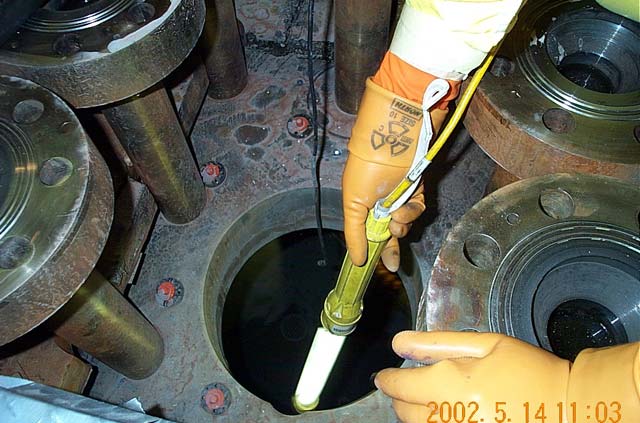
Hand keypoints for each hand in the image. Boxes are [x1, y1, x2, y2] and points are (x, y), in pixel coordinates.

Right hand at [342, 79, 447, 271]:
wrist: (393, 143)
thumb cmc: (367, 171)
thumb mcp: (353, 204)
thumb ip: (354, 234)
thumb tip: (356, 261)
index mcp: (360, 205)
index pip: (366, 233)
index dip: (370, 249)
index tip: (371, 267)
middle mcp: (380, 203)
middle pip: (387, 234)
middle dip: (391, 249)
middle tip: (392, 264)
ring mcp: (399, 198)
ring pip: (404, 224)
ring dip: (401, 225)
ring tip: (396, 217)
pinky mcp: (417, 191)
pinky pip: (417, 211)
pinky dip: (412, 212)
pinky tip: (405, 206)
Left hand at [374, 331, 569, 422]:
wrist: (569, 406)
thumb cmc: (530, 370)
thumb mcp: (487, 344)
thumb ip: (437, 343)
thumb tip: (399, 342)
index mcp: (449, 383)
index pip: (399, 386)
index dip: (387, 380)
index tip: (383, 377)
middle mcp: (448, 415)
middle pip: (404, 411)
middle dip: (399, 397)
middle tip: (405, 387)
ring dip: (414, 414)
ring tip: (426, 400)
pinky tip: (446, 414)